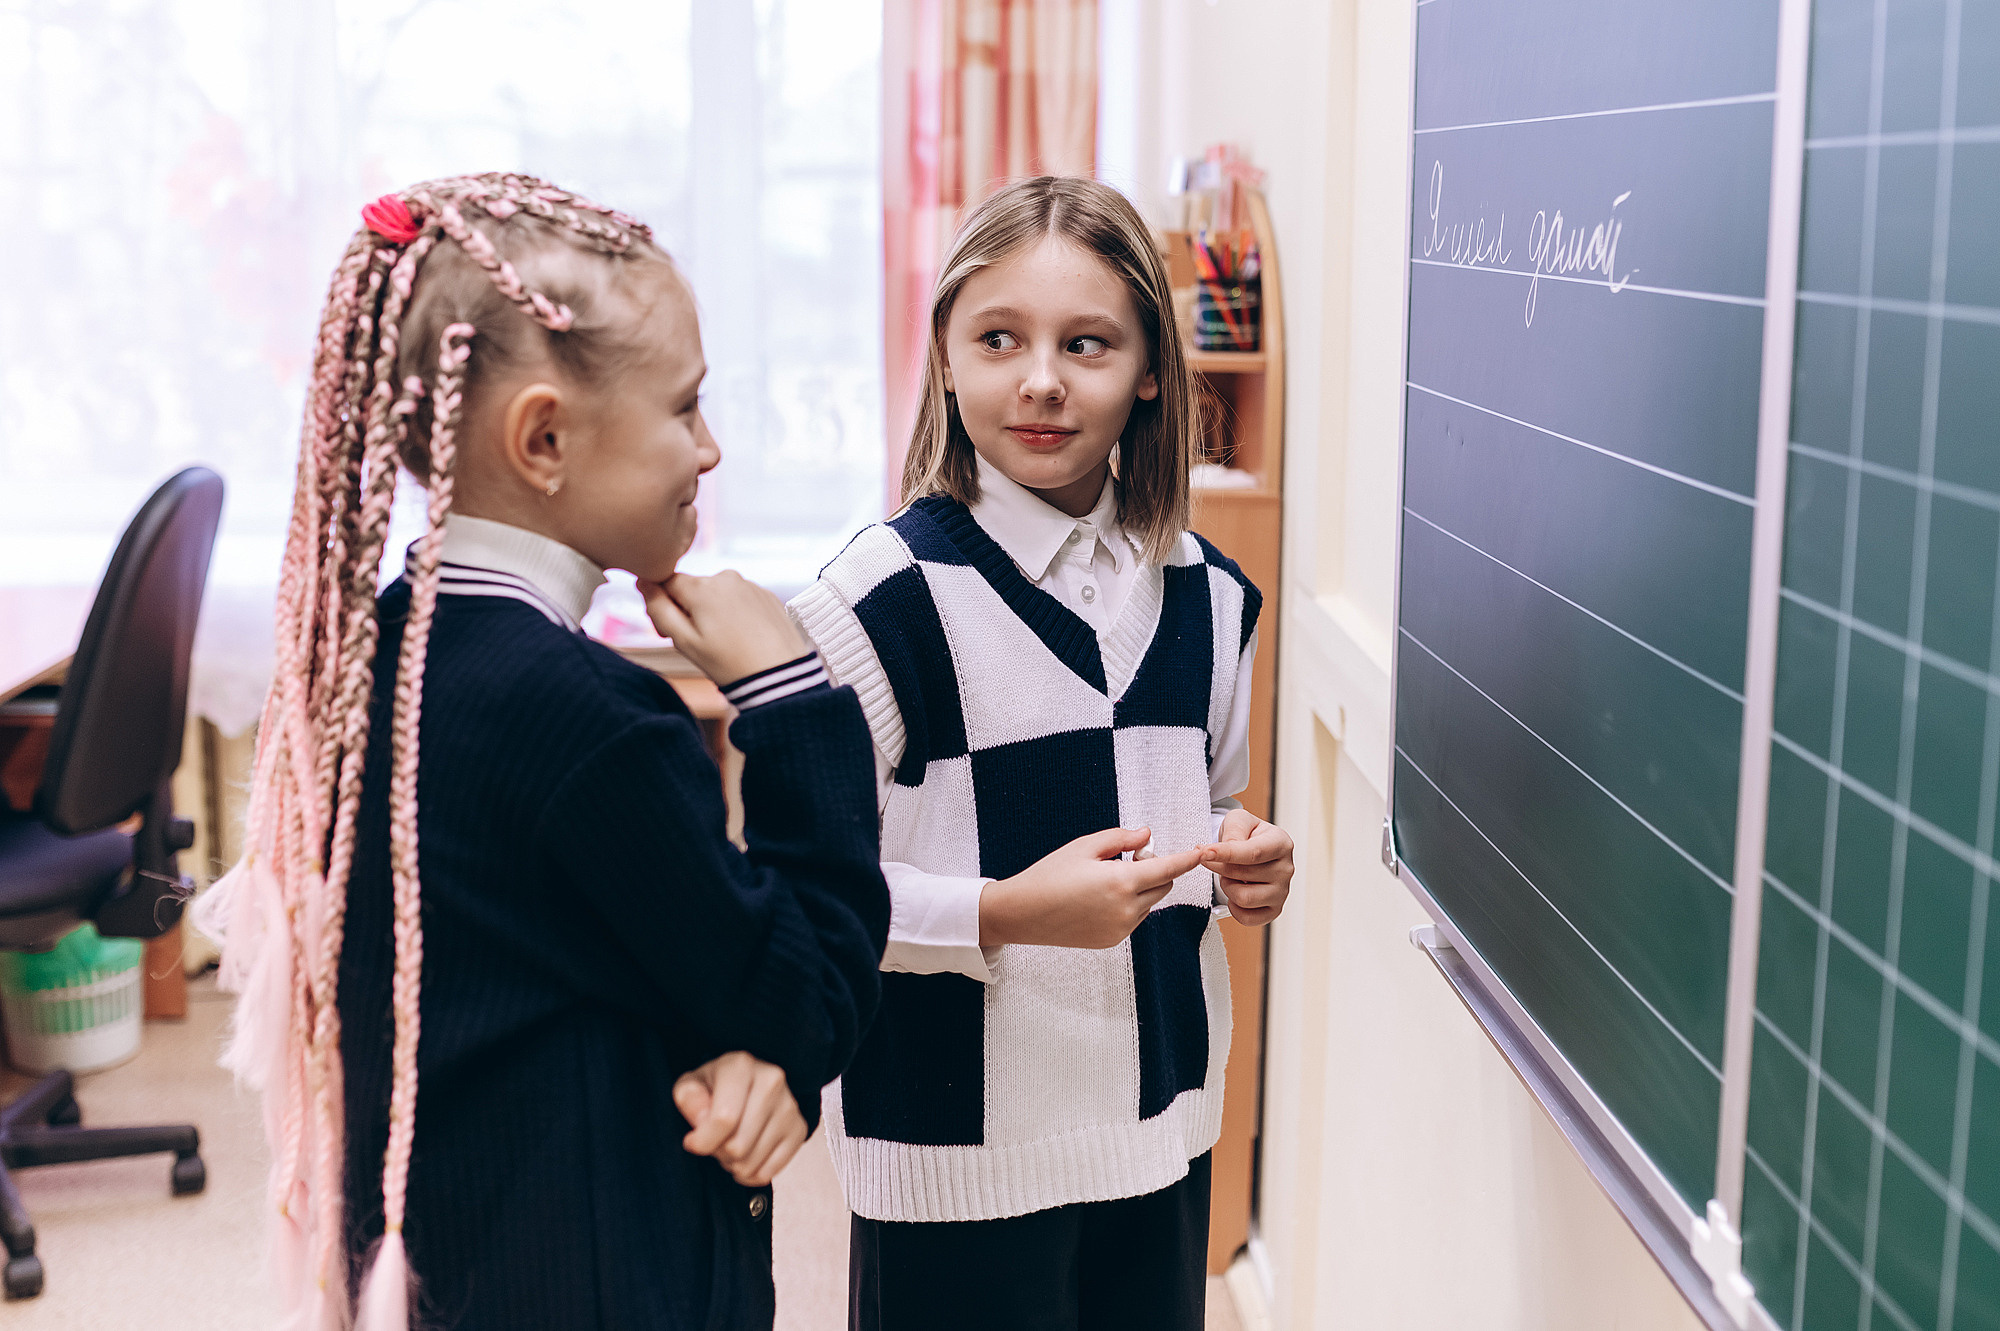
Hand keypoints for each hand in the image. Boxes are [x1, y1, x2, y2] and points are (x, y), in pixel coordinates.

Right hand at [638, 571, 808, 686]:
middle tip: (700, 643)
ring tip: (724, 643)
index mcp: (701, 586)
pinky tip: (742, 637)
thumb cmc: (729, 663)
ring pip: (716, 594)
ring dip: (712, 612)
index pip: (665, 581)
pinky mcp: (766, 595)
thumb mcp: (684, 641)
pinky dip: (735, 614)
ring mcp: (749, 584)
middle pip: (692, 588)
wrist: (779, 675)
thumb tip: (643, 582)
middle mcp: (726, 577)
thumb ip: (658, 609)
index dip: (662, 605)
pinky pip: (739, 599)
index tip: (670, 629)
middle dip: (688, 610)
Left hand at [672, 1051, 807, 1187]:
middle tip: (716, 1140)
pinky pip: (768, 1173)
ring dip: (733, 1164)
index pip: (724, 1119)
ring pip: (751, 1164)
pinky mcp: (799, 1129)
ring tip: (730, 1144)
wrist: (747, 1084)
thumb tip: (702, 1122)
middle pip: (737, 1147)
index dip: (702, 1141)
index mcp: (741, 1066)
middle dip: (718, 1152)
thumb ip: (689, 1099)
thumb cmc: (715, 1087)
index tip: (692, 1141)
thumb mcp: (690, 1085)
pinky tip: (746, 1156)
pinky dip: (751, 1174)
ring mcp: (789, 1107)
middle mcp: (772, 1082)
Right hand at [979, 827, 1206, 949]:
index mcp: (1120, 882)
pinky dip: (1129, 905)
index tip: (1203, 851)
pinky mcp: (1112, 940)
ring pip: (1149, 903)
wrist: (1022, 913)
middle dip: (1156, 869)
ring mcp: (1120, 929)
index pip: (1168, 868)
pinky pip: (1134, 918)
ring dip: (1142, 888)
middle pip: (1164, 886)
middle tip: (1129, 856)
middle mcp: (1126, 910)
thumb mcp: (1084, 847)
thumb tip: (1147, 836)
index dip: (1188, 859)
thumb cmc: (1050, 874)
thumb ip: (1120, 838)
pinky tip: (1099, 898)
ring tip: (1108, 878)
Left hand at [1200, 809, 1292, 925]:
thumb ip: (1235, 830)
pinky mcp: (1274, 910)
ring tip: (1228, 876)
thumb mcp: (1239, 820)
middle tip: (1212, 860)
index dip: (1226, 853)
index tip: (1203, 852)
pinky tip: (1234, 891)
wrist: (1251, 849)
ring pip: (1244, 898)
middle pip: (1243, 875)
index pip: (1252, 853)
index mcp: (1281, 843)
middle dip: (1219, 867)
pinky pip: (1247, 918)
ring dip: (1227, 887)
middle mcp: (1286, 869)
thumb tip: (1228, 849)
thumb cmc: (1246, 834)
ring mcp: (1282, 892)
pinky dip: (1234, 907)